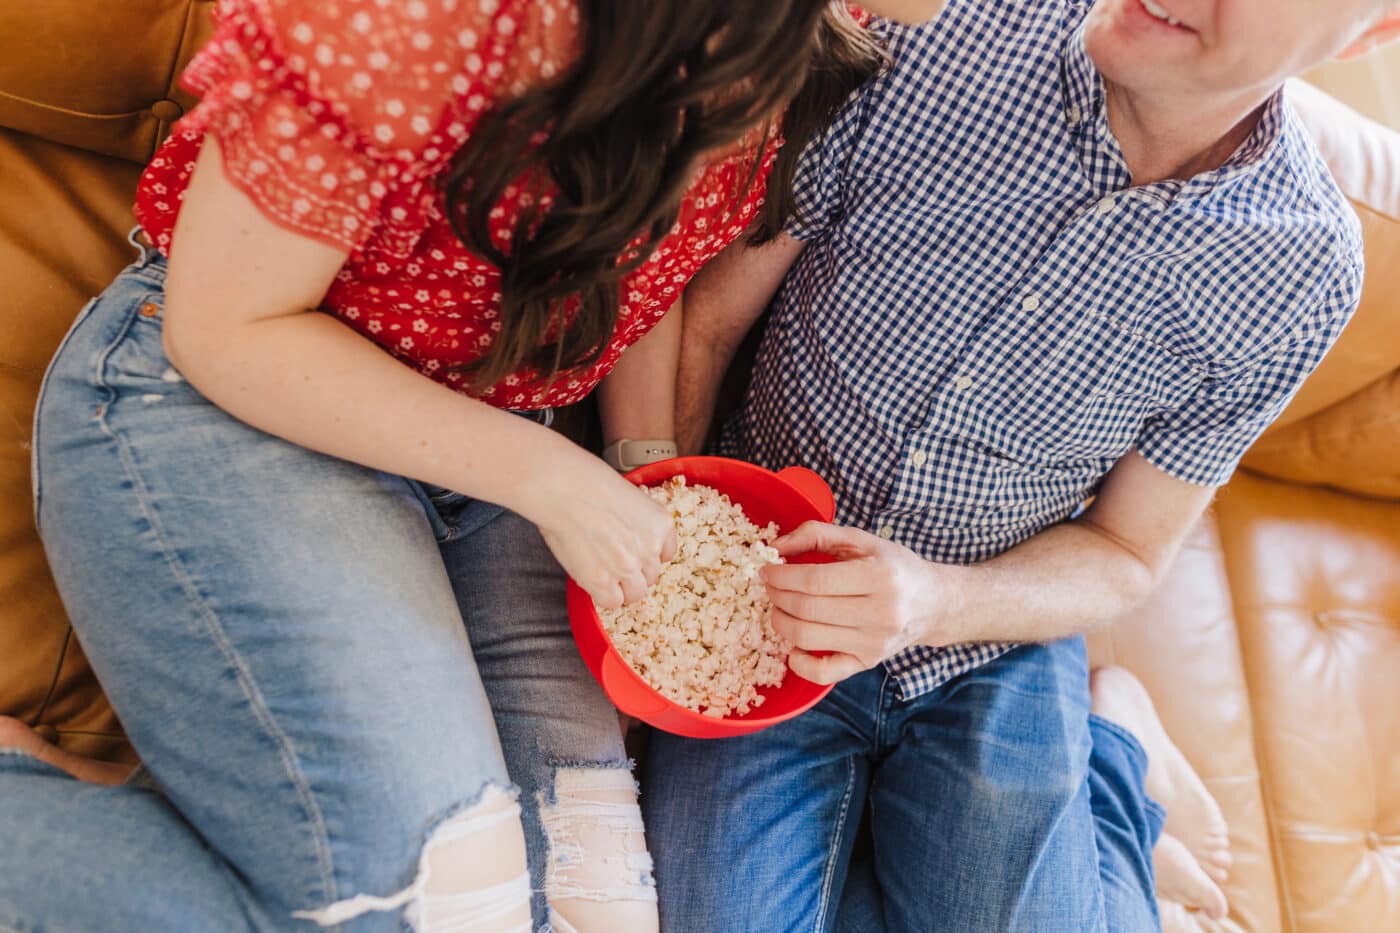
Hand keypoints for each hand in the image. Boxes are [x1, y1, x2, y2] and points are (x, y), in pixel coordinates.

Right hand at [517, 452, 677, 609]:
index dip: (647, 556)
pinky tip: (593, 581)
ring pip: (635, 594)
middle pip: (651, 576)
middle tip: (613, 562)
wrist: (566, 489)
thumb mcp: (629, 497)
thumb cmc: (588, 483)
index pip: (665, 554)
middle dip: (635, 572)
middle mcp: (650, 548)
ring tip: (602, 573)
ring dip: (621, 588)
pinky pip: (612, 602)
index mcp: (661, 524)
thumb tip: (627, 539)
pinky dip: (603, 596)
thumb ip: (636, 523)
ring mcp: (628, 567)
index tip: (636, 555)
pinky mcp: (603, 581)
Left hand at [761, 522, 964, 684]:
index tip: (767, 570)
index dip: (781, 576)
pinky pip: (823, 673)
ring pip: (808, 638)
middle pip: (808, 609)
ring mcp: (874, 643)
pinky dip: (799, 662)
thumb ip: (817, 534)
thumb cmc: (894, 568)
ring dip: (781, 621)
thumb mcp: (862, 540)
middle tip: (769, 586)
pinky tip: (793, 645)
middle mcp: (881, 613)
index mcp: (880, 576)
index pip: (815, 580)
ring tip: (778, 606)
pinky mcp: (867, 663)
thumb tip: (776, 546)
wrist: (932, 603)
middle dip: (777, 596)